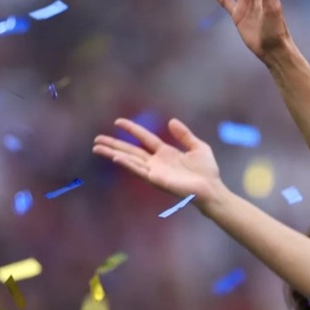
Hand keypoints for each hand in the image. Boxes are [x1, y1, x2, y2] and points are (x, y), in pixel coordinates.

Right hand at [93, 117, 223, 199]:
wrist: (212, 188)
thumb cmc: (206, 171)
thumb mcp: (197, 146)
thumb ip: (184, 135)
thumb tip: (171, 121)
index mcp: (165, 152)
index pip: (144, 138)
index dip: (131, 129)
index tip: (118, 121)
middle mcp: (156, 162)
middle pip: (130, 150)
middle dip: (113, 144)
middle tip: (97, 139)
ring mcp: (155, 171)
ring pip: (129, 160)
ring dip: (113, 154)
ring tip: (97, 148)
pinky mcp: (156, 180)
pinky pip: (139, 171)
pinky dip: (128, 164)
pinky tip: (116, 158)